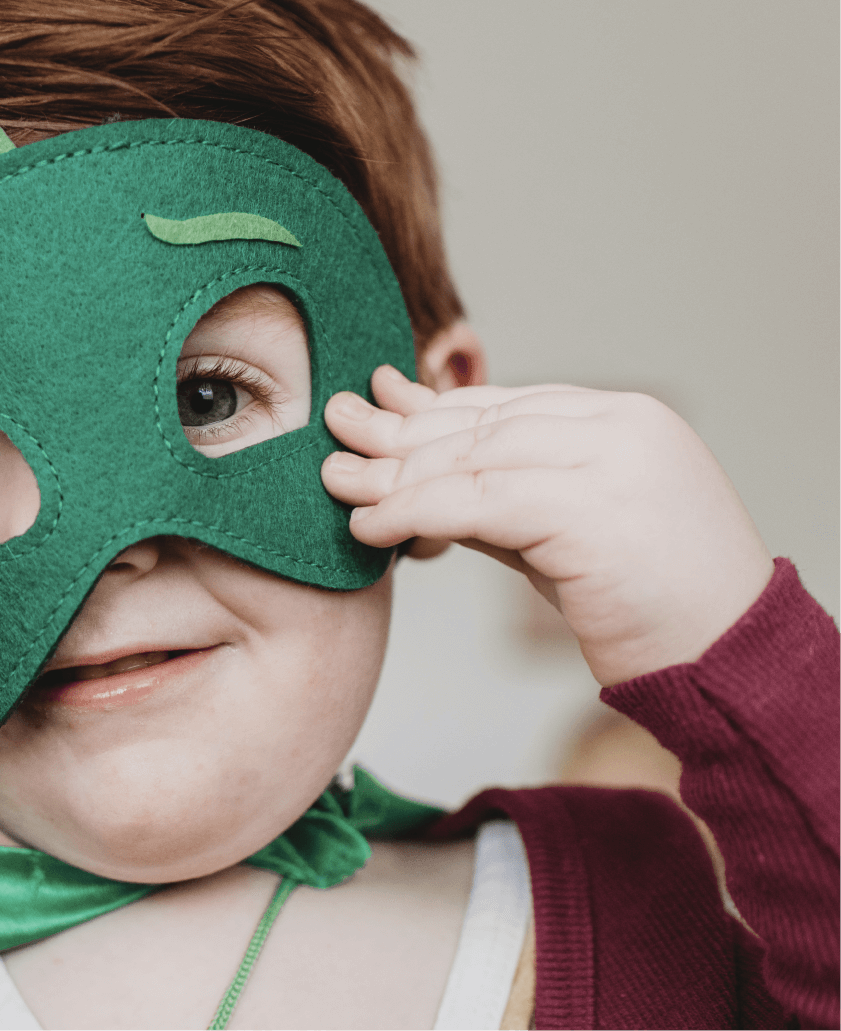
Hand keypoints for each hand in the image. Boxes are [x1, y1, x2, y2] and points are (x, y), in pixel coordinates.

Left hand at [320, 365, 772, 686]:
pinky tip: (370, 527)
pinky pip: (478, 502)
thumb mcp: (564, 535)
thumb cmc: (652, 608)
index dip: (433, 408)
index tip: (377, 404)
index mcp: (626, 419)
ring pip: (474, 458)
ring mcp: (614, 462)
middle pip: (483, 425)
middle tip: (336, 433)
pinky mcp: (593, 510)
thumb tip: (412, 478)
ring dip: (395, 474)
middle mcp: (623, 426)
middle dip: (401, 434)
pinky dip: (414, 512)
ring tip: (337, 483)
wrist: (731, 662)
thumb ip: (500, 497)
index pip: (507, 404)